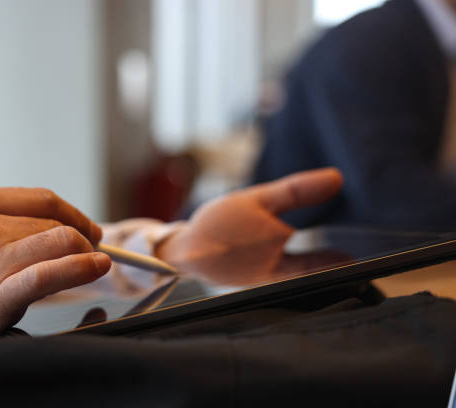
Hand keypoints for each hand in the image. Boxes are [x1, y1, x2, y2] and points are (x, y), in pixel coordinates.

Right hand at [0, 188, 110, 367]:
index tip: (86, 227)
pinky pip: (52, 274)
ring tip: (96, 261)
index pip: (42, 199)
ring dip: (87, 252)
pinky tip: (96, 267)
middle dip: (82, 237)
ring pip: (61, 242)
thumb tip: (63, 224)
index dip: (73, 213)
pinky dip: (82, 268)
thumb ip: (7, 222)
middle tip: (93, 250)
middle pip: (55, 222)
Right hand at [155, 168, 343, 284]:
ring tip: (312, 257)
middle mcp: (274, 270)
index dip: (338, 259)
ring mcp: (259, 279)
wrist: (181, 252)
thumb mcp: (256, 199)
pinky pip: (270, 274)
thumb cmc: (217, 225)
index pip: (322, 260)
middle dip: (324, 264)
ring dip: (304, 267)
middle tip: (340, 259)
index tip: (354, 259)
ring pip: (290, 274)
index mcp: (280, 248)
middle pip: (309, 270)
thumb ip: (296, 190)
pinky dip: (278, 266)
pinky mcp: (245, 280)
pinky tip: (270, 256)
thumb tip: (337, 179)